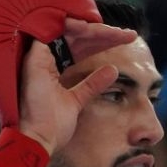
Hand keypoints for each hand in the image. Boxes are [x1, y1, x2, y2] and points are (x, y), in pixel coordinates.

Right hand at [16, 20, 131, 154]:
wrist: (40, 139)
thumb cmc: (54, 126)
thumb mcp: (78, 100)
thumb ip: (92, 84)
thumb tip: (113, 71)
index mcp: (54, 67)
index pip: (81, 48)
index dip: (102, 43)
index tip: (125, 42)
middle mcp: (46, 59)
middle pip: (77, 37)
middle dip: (105, 33)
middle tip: (130, 35)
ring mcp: (39, 57)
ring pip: (69, 31)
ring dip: (94, 29)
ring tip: (118, 33)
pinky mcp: (35, 58)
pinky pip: (55, 32)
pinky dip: (74, 28)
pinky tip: (94, 28)